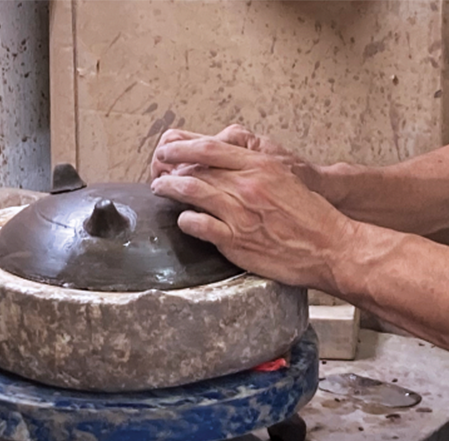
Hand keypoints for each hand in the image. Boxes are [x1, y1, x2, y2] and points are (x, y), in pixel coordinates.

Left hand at [151, 137, 357, 292]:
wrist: (329, 247)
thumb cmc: (310, 216)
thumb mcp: (284, 179)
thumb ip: (255, 171)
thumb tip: (226, 167)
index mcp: (260, 166)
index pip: (210, 149)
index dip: (182, 147)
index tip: (168, 149)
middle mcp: (247, 186)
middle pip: (196, 169)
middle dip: (170, 168)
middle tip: (158, 171)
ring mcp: (239, 213)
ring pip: (192, 192)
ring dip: (169, 189)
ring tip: (160, 189)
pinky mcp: (236, 240)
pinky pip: (198, 225)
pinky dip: (185, 220)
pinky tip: (183, 220)